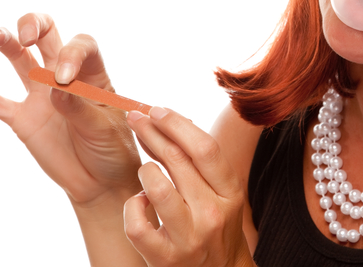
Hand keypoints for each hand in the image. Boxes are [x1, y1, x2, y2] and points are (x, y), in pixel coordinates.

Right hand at [0, 13, 142, 207]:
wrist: (100, 183)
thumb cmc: (112, 150)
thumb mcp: (103, 128)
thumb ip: (79, 107)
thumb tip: (55, 86)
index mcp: (92, 74)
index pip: (80, 45)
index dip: (71, 53)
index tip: (65, 78)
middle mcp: (63, 77)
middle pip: (47, 36)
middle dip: (34, 25)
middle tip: (26, 35)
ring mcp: (40, 96)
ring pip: (20, 59)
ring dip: (7, 43)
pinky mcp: (22, 119)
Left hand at [123, 107, 254, 266]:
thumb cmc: (214, 225)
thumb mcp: (220, 193)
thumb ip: (200, 162)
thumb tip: (170, 121)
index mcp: (229, 193)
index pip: (204, 148)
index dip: (177, 124)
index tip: (157, 109)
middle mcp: (212, 214)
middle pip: (177, 160)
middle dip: (151, 132)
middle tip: (135, 118)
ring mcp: (189, 238)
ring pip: (155, 188)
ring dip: (144, 170)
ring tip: (145, 170)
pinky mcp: (164, 258)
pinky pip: (136, 224)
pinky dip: (132, 207)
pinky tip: (140, 204)